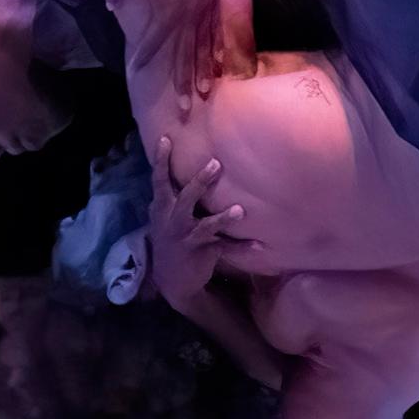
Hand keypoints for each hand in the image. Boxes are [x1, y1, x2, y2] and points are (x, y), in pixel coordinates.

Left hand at [120, 0, 245, 112]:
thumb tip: (109, 6)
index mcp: (164, 10)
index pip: (153, 41)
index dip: (146, 58)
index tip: (139, 76)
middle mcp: (185, 16)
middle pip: (184, 55)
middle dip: (182, 83)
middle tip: (184, 107)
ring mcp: (203, 10)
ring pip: (204, 48)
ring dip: (203, 73)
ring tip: (205, 93)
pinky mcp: (214, 2)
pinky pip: (218, 32)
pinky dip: (218, 50)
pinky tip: (221, 66)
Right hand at [149, 145, 260, 308]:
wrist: (172, 280)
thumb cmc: (170, 238)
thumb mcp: (162, 216)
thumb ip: (169, 193)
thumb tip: (172, 160)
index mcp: (163, 209)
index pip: (159, 181)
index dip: (161, 160)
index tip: (166, 138)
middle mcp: (173, 221)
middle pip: (186, 198)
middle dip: (200, 182)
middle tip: (216, 163)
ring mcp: (188, 238)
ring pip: (207, 226)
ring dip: (223, 218)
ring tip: (240, 210)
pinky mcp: (203, 253)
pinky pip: (226, 249)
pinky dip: (242, 247)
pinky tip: (260, 245)